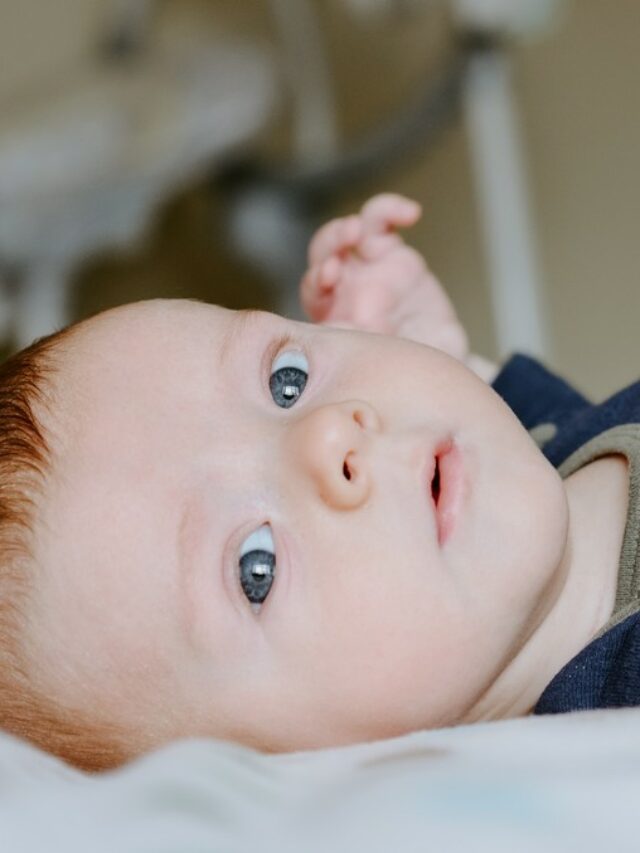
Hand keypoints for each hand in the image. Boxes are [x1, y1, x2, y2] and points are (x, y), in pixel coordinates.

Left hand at [300, 193, 468, 361]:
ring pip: (347, 232)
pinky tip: (410, 214)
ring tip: (359, 230)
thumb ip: (361, 345)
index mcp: (331, 314)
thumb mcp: (382, 360)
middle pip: (324, 253)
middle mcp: (343, 287)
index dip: (318, 280)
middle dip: (330, 245)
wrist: (436, 357)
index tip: (330, 275)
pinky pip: (382, 221)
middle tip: (346, 244)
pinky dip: (392, 210)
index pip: (314, 291)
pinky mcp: (391, 252)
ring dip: (349, 227)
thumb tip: (341, 336)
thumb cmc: (401, 365)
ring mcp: (366, 266)